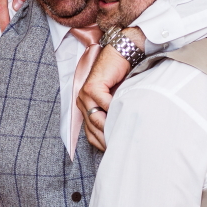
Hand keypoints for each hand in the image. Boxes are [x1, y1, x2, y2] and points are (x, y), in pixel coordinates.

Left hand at [77, 28, 145, 150]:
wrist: (122, 54)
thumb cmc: (122, 78)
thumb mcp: (118, 101)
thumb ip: (115, 115)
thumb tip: (122, 137)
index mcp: (87, 108)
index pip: (91, 135)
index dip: (104, 144)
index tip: (117, 152)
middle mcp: (83, 103)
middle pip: (93, 130)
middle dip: (107, 139)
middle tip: (123, 147)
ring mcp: (85, 96)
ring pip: (96, 119)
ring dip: (110, 127)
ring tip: (124, 135)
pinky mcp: (92, 87)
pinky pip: (103, 105)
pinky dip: (113, 110)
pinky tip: (124, 114)